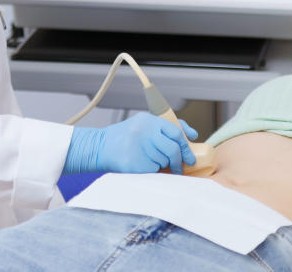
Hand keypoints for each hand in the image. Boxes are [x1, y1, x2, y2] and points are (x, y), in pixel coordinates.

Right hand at [63, 113, 197, 174]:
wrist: (100, 147)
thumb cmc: (125, 137)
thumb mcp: (144, 125)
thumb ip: (167, 128)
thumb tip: (191, 136)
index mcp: (148, 120)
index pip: (175, 132)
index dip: (185, 146)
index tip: (189, 156)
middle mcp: (144, 132)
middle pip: (172, 150)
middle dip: (178, 162)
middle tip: (179, 168)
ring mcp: (139, 148)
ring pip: (163, 161)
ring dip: (162, 165)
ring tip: (150, 161)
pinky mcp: (134, 163)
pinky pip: (153, 170)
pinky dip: (151, 171)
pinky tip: (142, 165)